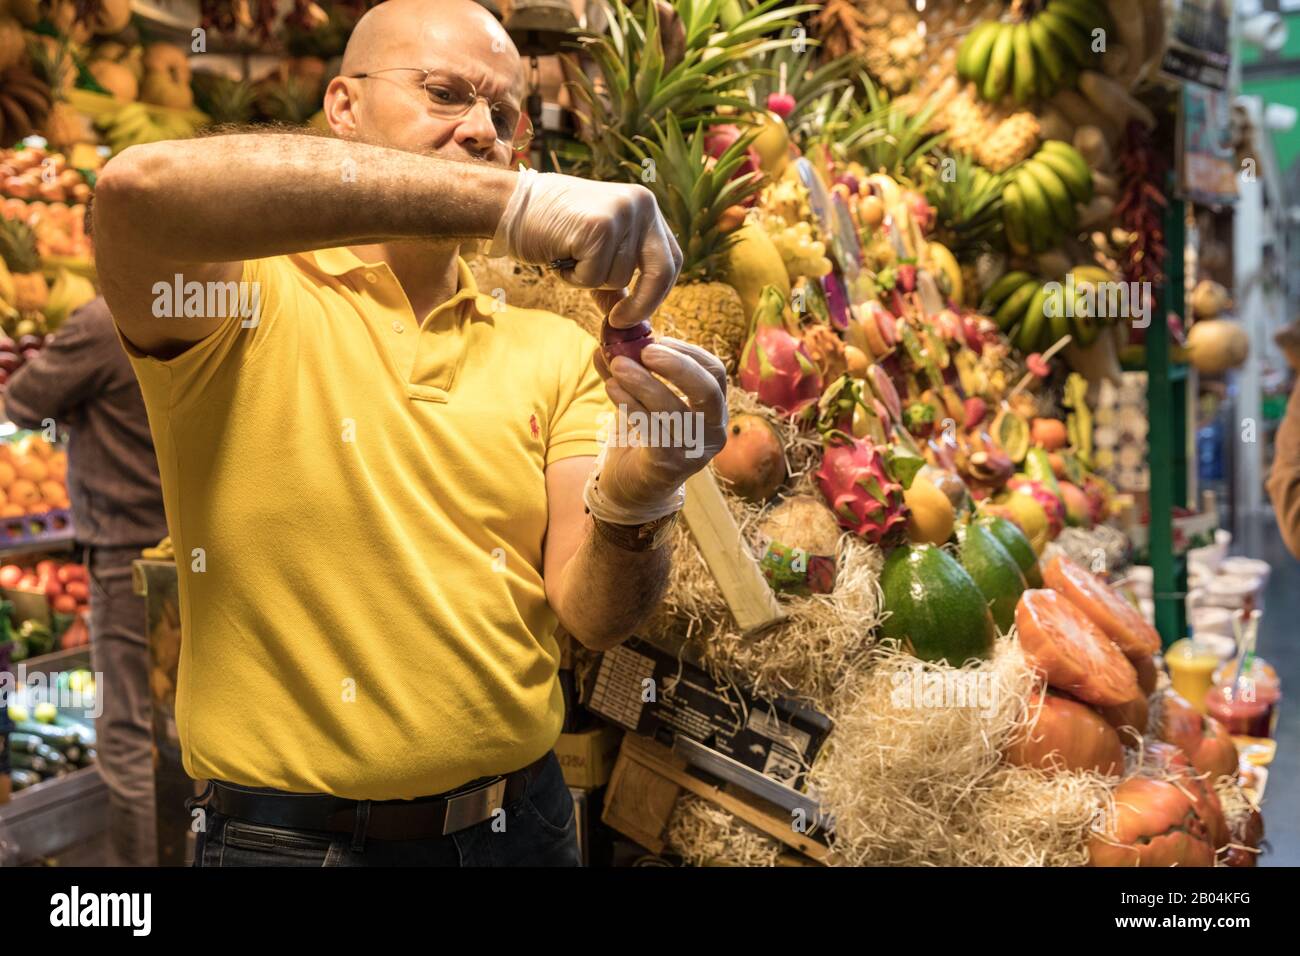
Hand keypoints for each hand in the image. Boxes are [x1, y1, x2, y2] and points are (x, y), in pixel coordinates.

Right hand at [491, 170, 682, 328]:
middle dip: (643, 304)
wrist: (511, 203)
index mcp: (645, 207)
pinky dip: (573, 278)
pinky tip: (559, 253)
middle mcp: (641, 205)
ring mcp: (621, 213)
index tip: (638, 313)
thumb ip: (617, 279)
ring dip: (590, 280)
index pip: (672, 259)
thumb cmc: (551, 227)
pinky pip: (593, 277)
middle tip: (618, 322)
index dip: (659, 292)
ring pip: (619, 278)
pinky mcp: (598, 227)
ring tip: (568, 255)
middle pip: (661, 272)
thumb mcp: (595, 250)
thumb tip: (633, 321)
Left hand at [590, 334, 727, 516]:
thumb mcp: (640, 398)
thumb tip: (605, 344)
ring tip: (617, 365)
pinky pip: (651, 429)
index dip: (688, 353)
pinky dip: (630, 404)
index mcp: (714, 410)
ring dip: (643, 383)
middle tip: (646, 350)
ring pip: (673, 410)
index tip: (657, 339)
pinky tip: (612, 388)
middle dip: (677, 366)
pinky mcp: (669, 465)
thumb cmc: (645, 437)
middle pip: (708, 391)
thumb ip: (627, 371)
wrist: (635, 488)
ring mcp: (694, 451)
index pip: (715, 373)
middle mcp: (713, 431)